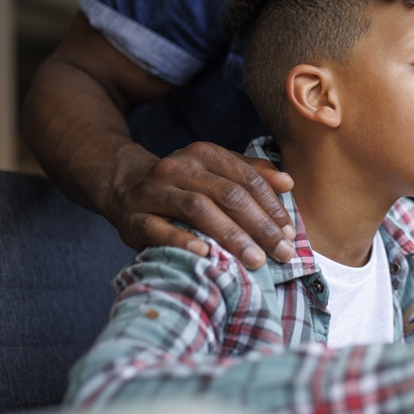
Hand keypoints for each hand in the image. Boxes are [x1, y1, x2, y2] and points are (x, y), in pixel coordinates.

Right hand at [110, 141, 295, 269]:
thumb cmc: (183, 184)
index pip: (247, 179)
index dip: (272, 207)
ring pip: (198, 209)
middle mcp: (178, 168)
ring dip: (231, 235)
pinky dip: (182, 240)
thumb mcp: (215, 171)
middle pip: (227, 194)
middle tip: (281, 252)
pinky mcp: (133, 217)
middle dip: (259, 225)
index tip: (290, 233)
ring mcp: (153, 191)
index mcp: (204, 154)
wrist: (122, 185)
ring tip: (255, 259)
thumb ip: (252, 174)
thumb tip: (288, 182)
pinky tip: (206, 253)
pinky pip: (158, 228)